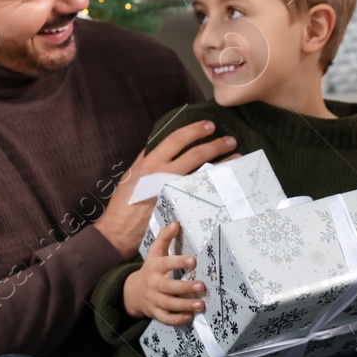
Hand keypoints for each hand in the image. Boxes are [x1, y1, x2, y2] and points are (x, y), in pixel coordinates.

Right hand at [95, 120, 239, 257]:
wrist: (119, 231)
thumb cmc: (124, 202)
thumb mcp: (132, 174)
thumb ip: (147, 158)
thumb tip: (159, 142)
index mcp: (150, 163)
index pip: (176, 139)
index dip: (195, 130)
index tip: (210, 125)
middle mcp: (163, 175)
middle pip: (196, 155)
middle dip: (216, 145)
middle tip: (231, 141)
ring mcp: (174, 193)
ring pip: (204, 174)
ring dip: (223, 164)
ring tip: (237, 158)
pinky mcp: (181, 208)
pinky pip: (203, 193)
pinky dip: (216, 186)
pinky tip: (227, 183)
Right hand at [122, 222, 206, 324]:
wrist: (133, 292)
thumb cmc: (151, 269)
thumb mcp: (155, 252)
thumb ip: (165, 237)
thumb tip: (176, 223)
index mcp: (155, 267)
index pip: (166, 263)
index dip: (178, 262)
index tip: (193, 260)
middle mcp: (154, 284)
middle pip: (168, 287)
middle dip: (185, 287)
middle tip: (202, 286)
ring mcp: (154, 299)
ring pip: (168, 304)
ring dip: (184, 305)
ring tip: (200, 304)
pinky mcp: (155, 312)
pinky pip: (165, 318)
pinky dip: (177, 320)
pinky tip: (189, 317)